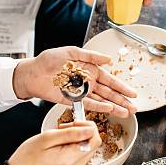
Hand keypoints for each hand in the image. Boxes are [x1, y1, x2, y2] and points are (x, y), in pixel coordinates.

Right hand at [8, 121, 101, 164]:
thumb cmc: (26, 159)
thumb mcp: (47, 139)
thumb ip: (70, 133)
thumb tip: (89, 129)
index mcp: (71, 159)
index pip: (95, 139)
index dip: (88, 127)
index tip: (75, 123)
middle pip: (92, 143)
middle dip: (82, 131)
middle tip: (64, 128)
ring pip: (86, 148)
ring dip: (77, 138)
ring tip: (59, 136)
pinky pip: (79, 154)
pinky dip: (73, 145)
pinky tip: (59, 144)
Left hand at [13, 46, 137, 116]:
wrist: (31, 72)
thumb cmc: (48, 60)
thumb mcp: (71, 52)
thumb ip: (91, 56)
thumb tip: (108, 59)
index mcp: (90, 70)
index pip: (111, 80)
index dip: (122, 87)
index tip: (133, 94)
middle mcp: (88, 83)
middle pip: (109, 93)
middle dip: (122, 101)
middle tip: (134, 108)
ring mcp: (81, 93)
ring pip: (102, 101)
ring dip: (114, 107)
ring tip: (126, 113)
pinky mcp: (72, 100)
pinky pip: (88, 104)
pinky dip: (98, 107)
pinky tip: (109, 109)